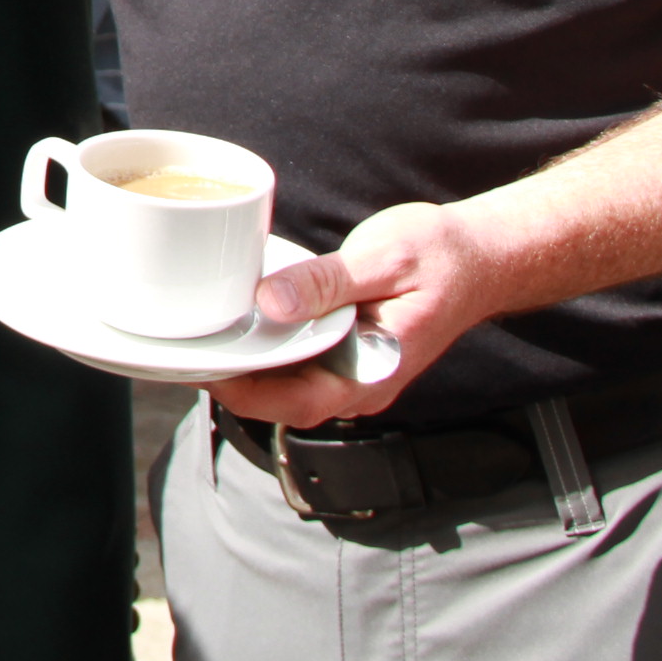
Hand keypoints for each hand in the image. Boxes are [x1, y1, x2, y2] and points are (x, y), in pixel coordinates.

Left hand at [204, 197, 505, 427]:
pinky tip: (239, 324)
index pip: (295, 403)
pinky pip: (299, 365)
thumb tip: (271, 301)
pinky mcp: (347, 354)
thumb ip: (327, 283)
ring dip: (245, 368)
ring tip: (198, 337)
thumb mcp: (384, 259)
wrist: (481, 257)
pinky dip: (266, 351)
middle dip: (229, 381)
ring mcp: (354, 372)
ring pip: (287, 386)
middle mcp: (361, 383)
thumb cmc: (442, 257)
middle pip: (281, 402)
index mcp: (373, 370)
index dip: (241, 393)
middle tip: (180, 348)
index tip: (198, 367)